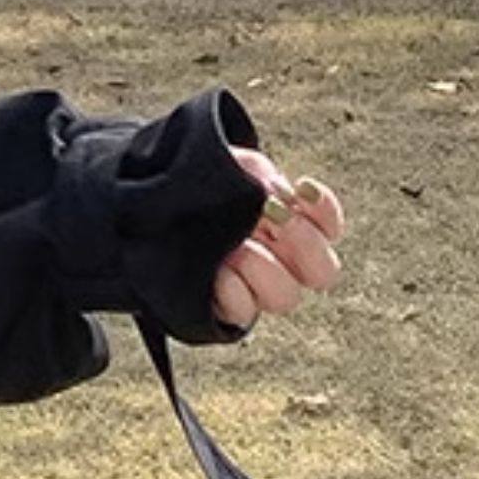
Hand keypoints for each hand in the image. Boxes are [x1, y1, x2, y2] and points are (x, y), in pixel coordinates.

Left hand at [213, 147, 346, 330]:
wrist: (148, 210)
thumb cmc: (197, 190)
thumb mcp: (229, 168)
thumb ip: (256, 175)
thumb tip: (275, 192)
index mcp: (290, 228)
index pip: (330, 227)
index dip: (325, 211)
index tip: (301, 188)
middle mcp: (280, 263)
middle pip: (323, 272)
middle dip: (303, 242)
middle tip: (274, 218)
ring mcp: (255, 289)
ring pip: (286, 297)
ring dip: (265, 268)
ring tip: (238, 246)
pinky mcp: (226, 307)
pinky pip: (244, 311)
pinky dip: (236, 291)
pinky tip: (220, 270)